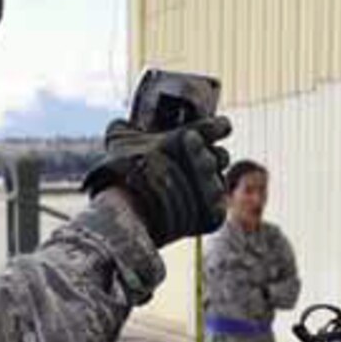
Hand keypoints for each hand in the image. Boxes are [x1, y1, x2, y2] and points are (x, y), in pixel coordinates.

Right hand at [82, 116, 231, 246]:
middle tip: (192, 169)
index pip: (221, 126)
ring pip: (219, 182)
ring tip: (185, 193)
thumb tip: (120, 125)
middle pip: (222, 156)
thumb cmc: (120, 176)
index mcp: (188, 137)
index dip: (219, 128)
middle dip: (210, 160)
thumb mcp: (118, 141)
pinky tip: (189, 209)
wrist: (125, 216)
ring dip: (206, 185)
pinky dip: (206, 209)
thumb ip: (126, 129)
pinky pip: (218, 207)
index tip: (212, 133)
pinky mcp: (213, 215)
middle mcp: (204, 160)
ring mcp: (211, 189)